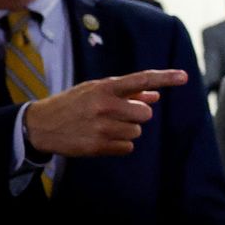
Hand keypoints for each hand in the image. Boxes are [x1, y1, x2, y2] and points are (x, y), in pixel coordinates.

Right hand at [24, 69, 187, 156]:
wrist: (40, 125)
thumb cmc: (74, 104)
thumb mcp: (96, 90)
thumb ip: (127, 92)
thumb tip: (155, 95)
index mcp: (105, 87)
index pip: (141, 79)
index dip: (165, 78)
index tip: (184, 77)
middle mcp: (105, 106)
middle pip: (145, 114)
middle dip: (137, 115)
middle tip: (119, 114)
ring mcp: (101, 127)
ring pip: (137, 132)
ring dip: (127, 130)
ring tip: (105, 126)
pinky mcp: (98, 146)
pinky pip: (128, 147)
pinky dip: (120, 144)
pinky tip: (102, 138)